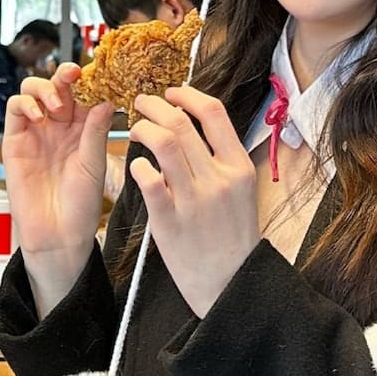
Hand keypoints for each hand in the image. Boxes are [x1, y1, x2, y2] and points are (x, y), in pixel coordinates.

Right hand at [2, 63, 114, 258]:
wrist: (58, 234)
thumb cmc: (81, 205)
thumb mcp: (94, 164)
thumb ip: (95, 131)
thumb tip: (106, 99)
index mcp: (83, 129)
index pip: (83, 94)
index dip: (89, 81)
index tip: (97, 71)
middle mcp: (59, 127)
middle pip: (57, 87)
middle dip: (64, 75)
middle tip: (73, 74)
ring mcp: (36, 132)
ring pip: (32, 91)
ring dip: (43, 88)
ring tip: (54, 105)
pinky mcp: (14, 141)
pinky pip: (15, 111)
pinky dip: (25, 104)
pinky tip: (39, 117)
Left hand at [129, 86, 259, 317]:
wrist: (230, 283)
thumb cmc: (232, 237)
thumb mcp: (241, 192)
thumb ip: (221, 160)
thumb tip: (195, 126)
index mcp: (238, 167)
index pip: (213, 113)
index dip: (187, 95)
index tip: (171, 92)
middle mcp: (218, 179)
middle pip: (182, 123)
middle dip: (154, 105)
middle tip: (141, 103)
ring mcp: (194, 200)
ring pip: (164, 144)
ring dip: (143, 129)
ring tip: (135, 129)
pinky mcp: (170, 221)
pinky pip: (149, 181)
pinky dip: (139, 166)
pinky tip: (137, 166)